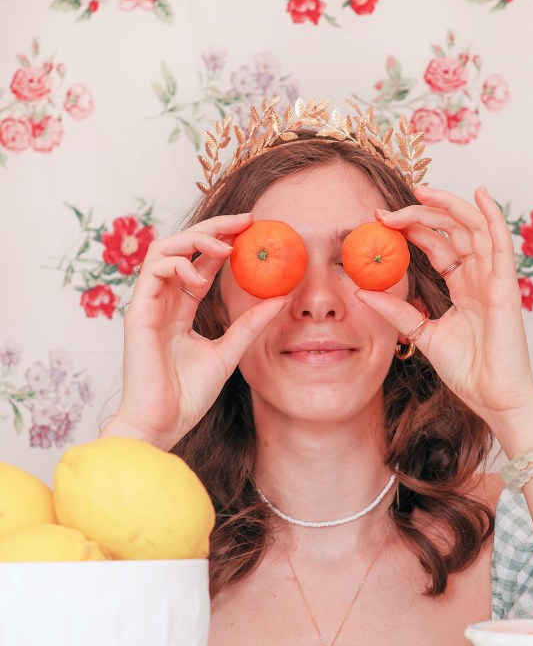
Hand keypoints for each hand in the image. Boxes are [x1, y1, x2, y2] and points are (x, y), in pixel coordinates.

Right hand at [102, 214, 287, 449]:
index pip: (200, 263)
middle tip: (246, 222)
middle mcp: (163, 301)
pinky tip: (200, 276)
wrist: (163, 423)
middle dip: (214, 228)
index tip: (254, 230)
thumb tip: (281, 297)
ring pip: (164, 249)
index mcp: (180, 310)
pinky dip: (179, 264)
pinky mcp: (137, 312)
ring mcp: (148, 304)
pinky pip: (153, 270)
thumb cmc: (188, 396)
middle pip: (182, 247)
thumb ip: (250, 324)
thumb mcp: (229, 352)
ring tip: (226, 248)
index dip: (224, 242)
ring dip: (196, 240)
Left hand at [355, 185, 532, 433]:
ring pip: (473, 227)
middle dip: (420, 214)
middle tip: (386, 211)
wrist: (492, 397)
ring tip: (420, 191)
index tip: (378, 222)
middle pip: (451, 230)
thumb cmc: (467, 371)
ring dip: (447, 206)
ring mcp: (493, 279)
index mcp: (462, 286)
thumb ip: (396, 311)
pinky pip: (501, 243)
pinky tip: (480, 194)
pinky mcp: (506, 286)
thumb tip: (361, 291)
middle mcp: (478, 277)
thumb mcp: (422, 335)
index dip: (410, 229)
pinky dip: (493, 216)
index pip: (436, 245)